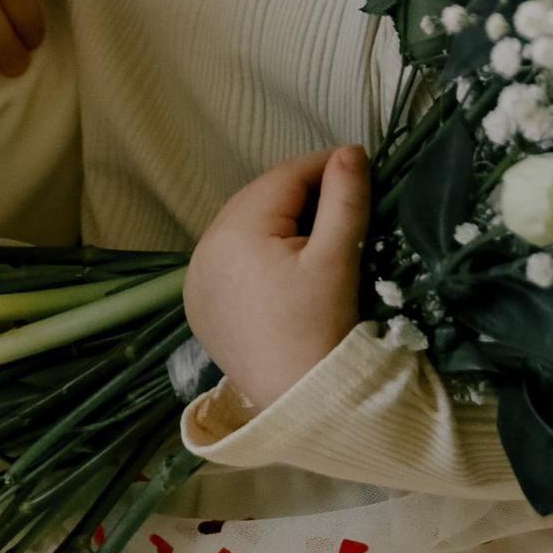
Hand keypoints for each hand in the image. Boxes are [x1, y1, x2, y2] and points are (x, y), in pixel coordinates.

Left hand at [183, 144, 368, 412]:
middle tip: (342, 197)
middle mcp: (204, 249)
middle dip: (299, 194)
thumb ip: (345, 198)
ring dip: (276, 221)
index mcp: (235, 231)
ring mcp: (196, 279)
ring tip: (317, 230)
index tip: (356, 165)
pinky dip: (254, 252)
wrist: (301, 402)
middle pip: (258, 200)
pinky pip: (228, 260)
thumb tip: (350, 150)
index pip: (283, 178)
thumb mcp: (338, 258)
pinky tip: (284, 264)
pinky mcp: (199, 305)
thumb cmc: (322, 329)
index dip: (322, 166)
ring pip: (241, 228)